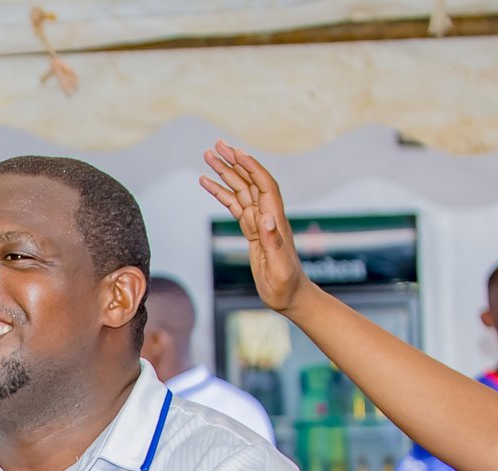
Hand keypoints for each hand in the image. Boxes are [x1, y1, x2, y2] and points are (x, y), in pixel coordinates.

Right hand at [200, 140, 305, 313]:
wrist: (291, 296)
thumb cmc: (286, 285)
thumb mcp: (279, 267)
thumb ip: (273, 242)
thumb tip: (266, 217)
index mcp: (275, 221)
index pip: (264, 186)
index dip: (252, 168)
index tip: (236, 152)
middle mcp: (268, 216)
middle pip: (249, 181)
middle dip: (233, 162)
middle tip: (215, 146)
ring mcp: (259, 222)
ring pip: (240, 190)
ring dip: (225, 172)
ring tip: (207, 157)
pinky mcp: (251, 231)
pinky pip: (234, 206)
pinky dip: (221, 192)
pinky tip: (207, 183)